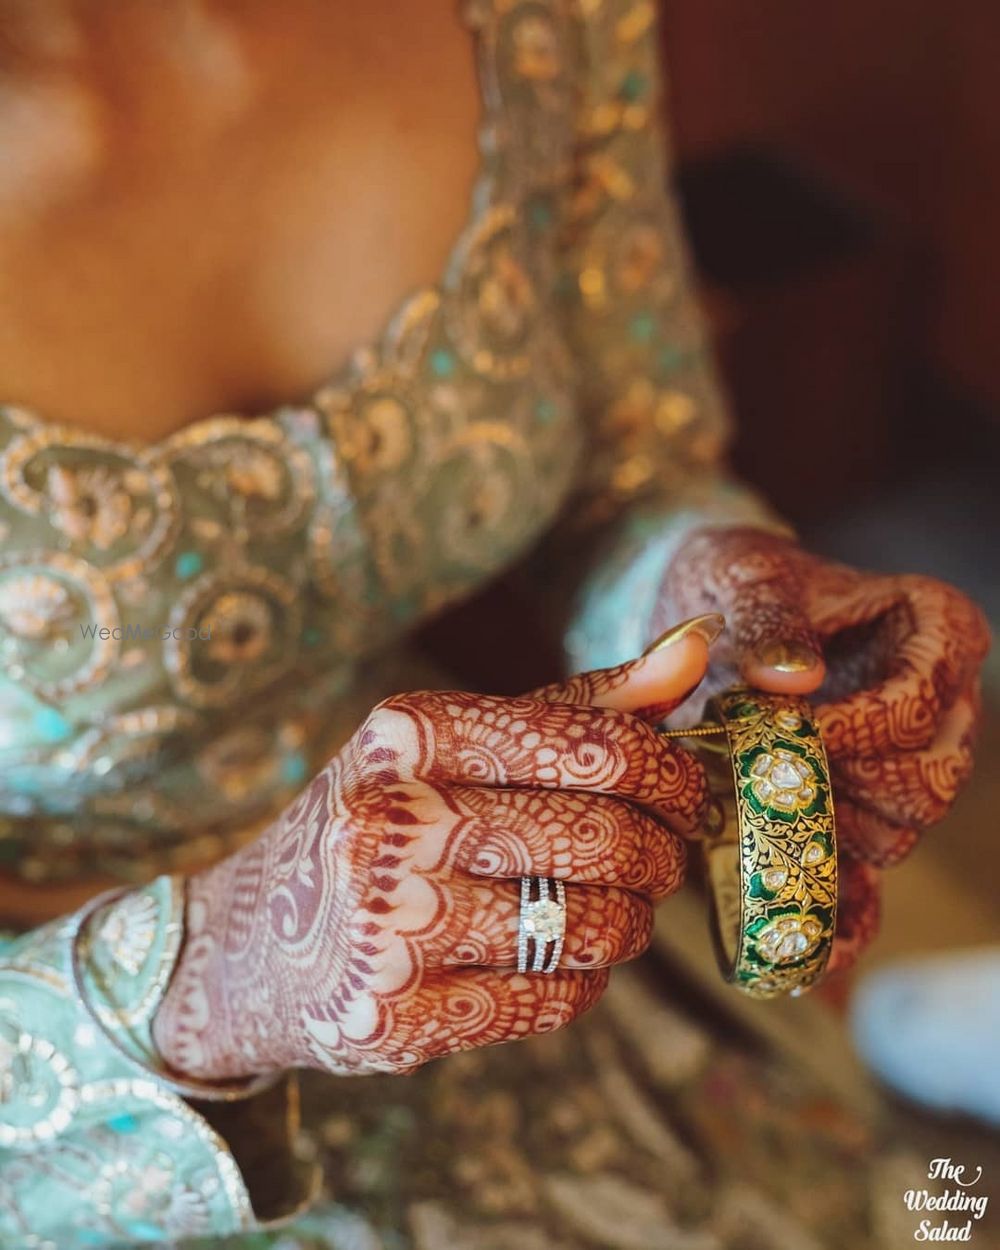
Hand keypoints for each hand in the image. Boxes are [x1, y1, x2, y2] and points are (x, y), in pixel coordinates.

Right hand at [152, 629, 712, 1078]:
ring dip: (631, 922)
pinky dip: (585, 981)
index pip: (590, 744)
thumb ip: (574, 706)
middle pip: (603, 837)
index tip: (687, 790)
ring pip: (589, 926)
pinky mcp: (394, 1015)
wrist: (252, 942)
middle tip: (662, 857)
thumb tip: (694, 649)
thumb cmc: (380, 822)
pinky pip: (553, 999)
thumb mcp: (451, 745)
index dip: (670, 771)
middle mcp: (389, 822)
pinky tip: (563, 958)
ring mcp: (388, 925)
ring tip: (617, 907)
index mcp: (407, 735)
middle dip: (661, 853)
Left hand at [657, 526, 990, 970]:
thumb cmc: (735, 578)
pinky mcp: (854, 818)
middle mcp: (939, 708)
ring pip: (893, 840)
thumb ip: (765, 622)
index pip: (918, 708)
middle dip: (839, 794)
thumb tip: (791, 679)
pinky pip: (867, 887)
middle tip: (758, 780)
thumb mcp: (745, 578)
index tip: (779, 730)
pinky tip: (800, 955)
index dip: (851, 732)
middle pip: (922, 788)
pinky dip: (835, 920)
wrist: (703, 606)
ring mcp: (899, 770)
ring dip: (819, 839)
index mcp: (934, 632)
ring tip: (743, 815)